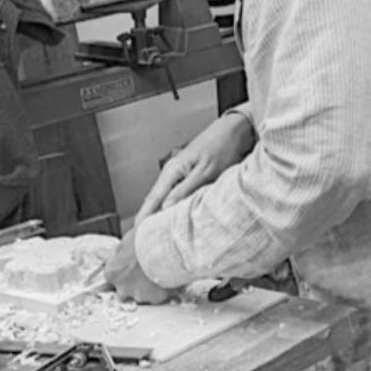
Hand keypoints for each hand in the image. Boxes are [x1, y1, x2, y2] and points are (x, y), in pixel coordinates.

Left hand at [106, 229, 177, 304]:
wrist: (165, 244)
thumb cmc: (146, 238)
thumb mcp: (128, 237)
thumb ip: (119, 248)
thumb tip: (103, 248)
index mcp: (112, 272)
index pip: (114, 277)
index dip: (125, 271)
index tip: (135, 267)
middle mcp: (122, 287)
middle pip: (127, 290)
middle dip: (137, 283)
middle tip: (150, 270)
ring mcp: (140, 294)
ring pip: (146, 294)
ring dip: (153, 286)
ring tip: (164, 271)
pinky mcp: (157, 299)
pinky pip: (163, 295)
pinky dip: (168, 288)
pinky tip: (173, 275)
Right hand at [136, 112, 253, 224]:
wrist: (234, 131)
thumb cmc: (221, 147)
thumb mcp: (205, 171)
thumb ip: (186, 189)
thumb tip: (166, 207)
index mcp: (173, 170)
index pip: (153, 198)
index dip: (144, 216)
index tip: (137, 232)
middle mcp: (173, 173)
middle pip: (155, 199)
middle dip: (148, 217)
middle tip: (142, 238)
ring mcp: (180, 174)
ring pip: (166, 198)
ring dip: (161, 213)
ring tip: (155, 233)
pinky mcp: (190, 176)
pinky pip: (177, 194)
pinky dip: (173, 205)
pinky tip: (174, 216)